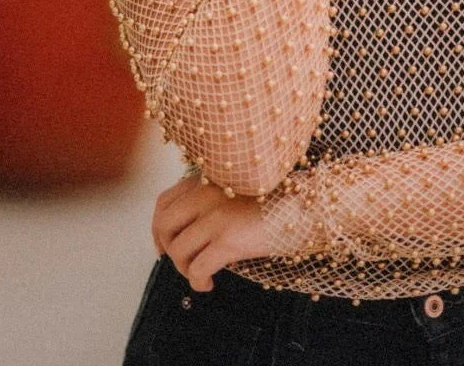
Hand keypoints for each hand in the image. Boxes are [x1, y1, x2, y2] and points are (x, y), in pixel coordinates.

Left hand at [152, 174, 273, 291]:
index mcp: (207, 179)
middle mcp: (207, 194)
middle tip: (181, 264)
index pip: (164, 202)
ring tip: (201, 275)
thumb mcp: (237, 189)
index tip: (165, 246)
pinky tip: (209, 284)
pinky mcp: (229, 240)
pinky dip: (197, 282)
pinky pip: (197, 269)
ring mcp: (217, 216)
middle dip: (166, 249)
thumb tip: (189, 229)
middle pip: (164, 224)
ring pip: (178, 250)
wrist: (305, 206)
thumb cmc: (276, 201)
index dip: (158, 228)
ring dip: (184, 269)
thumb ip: (212, 198)